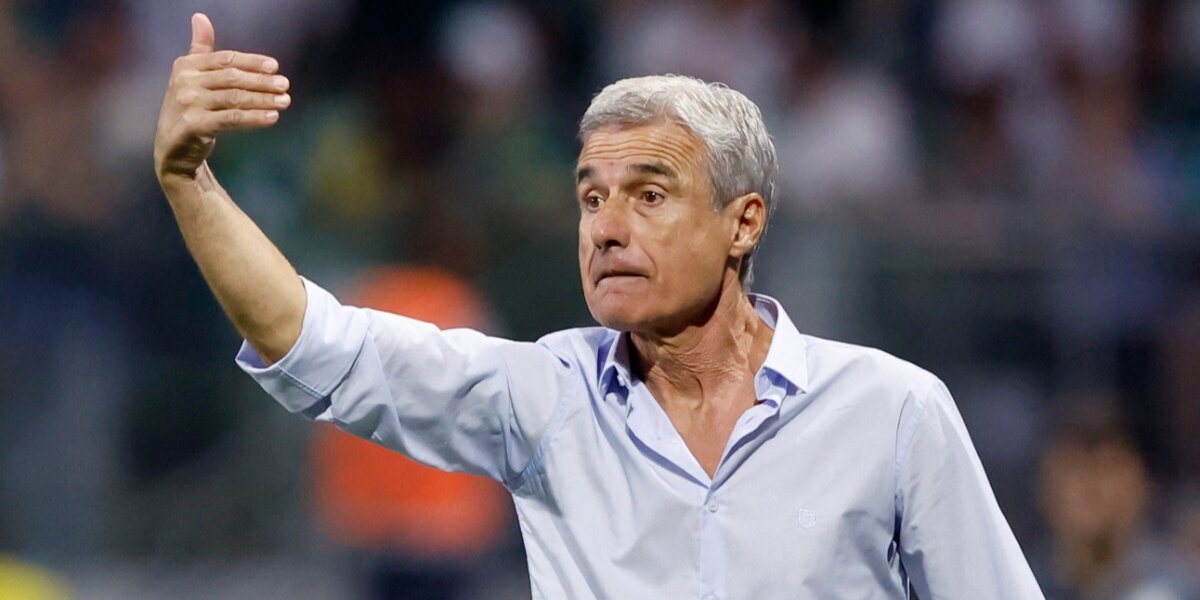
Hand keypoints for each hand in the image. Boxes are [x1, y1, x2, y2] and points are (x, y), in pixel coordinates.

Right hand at [153, 13, 290, 185]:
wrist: (173, 148)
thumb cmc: (190, 109)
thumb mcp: (192, 77)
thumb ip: (200, 49)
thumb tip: (200, 16)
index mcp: (186, 66)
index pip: (226, 59)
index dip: (252, 62)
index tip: (275, 67)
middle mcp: (184, 82)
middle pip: (233, 78)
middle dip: (262, 81)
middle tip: (285, 85)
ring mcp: (188, 104)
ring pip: (235, 98)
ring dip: (263, 99)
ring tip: (285, 101)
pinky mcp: (194, 125)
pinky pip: (232, 119)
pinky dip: (255, 118)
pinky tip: (272, 117)